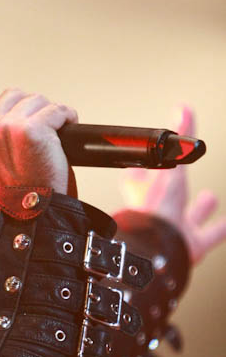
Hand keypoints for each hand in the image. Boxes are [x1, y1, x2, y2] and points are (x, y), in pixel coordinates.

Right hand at [0, 89, 77, 196]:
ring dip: (48, 112)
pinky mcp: (32, 130)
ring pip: (36, 99)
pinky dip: (67, 116)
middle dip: (29, 109)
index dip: (5, 107)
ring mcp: (6, 128)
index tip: (18, 121)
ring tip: (54, 132)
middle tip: (40, 129)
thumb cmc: (15, 196)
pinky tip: (68, 127)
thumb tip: (7, 113)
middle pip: (12, 95)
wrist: (31, 220)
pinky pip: (57, 109)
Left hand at [119, 106, 225, 263]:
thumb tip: (183, 109)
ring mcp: (174, 229)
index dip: (145, 167)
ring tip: (210, 197)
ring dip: (200, 208)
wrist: (161, 247)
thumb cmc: (156, 207)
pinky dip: (219, 228)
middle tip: (182, 180)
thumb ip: (179, 139)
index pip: (139, 177)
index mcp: (143, 193)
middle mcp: (157, 212)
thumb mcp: (171, 163)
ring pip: (189, 217)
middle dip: (177, 187)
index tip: (151, 158)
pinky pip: (209, 235)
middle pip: (167, 197)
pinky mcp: (191, 245)